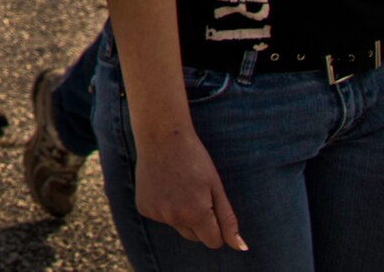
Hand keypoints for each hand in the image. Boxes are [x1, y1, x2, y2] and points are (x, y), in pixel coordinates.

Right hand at [136, 130, 247, 251]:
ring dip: (181, 214)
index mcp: (196, 214)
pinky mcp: (143, 207)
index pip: (214, 241)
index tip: (213, 205)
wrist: (160, 135)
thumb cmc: (194, 158)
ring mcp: (156, 213)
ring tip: (179, 185)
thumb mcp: (216, 187)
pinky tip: (164, 185)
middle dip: (199, 222)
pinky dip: (164, 206)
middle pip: (195, 237)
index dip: (217, 227)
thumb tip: (240, 248)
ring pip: (178, 226)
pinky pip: (161, 216)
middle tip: (196, 192)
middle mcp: (174, 218)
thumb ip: (228, 220)